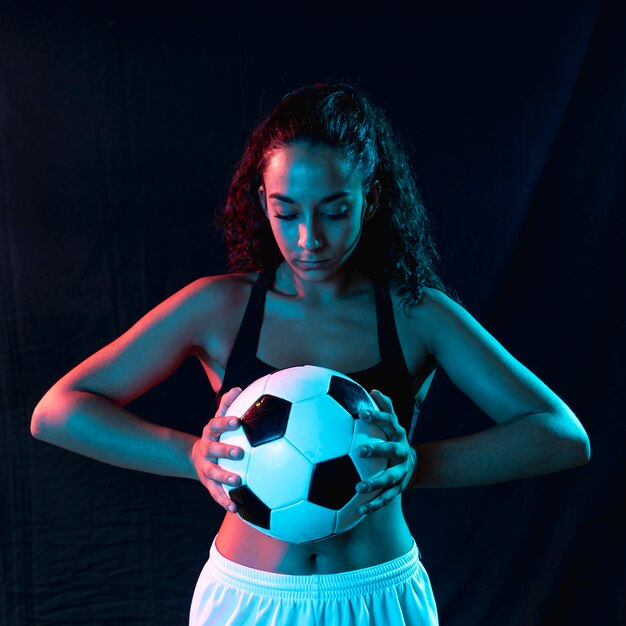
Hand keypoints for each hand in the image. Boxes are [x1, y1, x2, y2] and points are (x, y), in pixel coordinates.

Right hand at [190, 387, 243, 512]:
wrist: (199, 457)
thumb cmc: (218, 434)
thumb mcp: (220, 418)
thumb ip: (228, 404)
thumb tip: (238, 387)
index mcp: (210, 433)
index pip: (216, 425)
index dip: (225, 423)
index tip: (237, 421)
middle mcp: (206, 450)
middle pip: (214, 450)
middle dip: (225, 450)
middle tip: (240, 452)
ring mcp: (206, 468)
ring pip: (213, 474)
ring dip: (224, 478)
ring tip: (237, 481)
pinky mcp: (209, 485)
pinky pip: (217, 494)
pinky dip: (226, 501)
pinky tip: (237, 508)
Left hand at [356, 389, 417, 513]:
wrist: (412, 464)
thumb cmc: (392, 439)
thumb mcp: (391, 423)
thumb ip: (383, 407)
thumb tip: (373, 389)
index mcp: (397, 434)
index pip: (389, 421)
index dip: (377, 416)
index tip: (362, 412)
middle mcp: (401, 452)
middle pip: (391, 450)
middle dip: (377, 450)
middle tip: (360, 450)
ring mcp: (400, 471)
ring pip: (389, 478)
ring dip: (374, 483)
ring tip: (358, 487)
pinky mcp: (398, 489)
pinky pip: (385, 498)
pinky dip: (373, 504)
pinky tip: (359, 510)